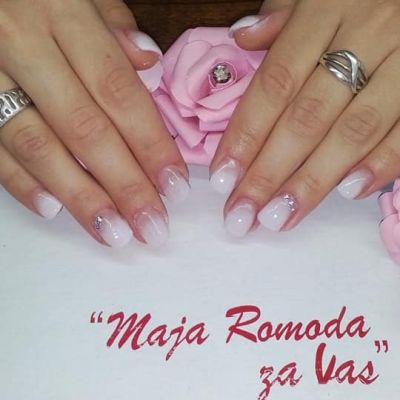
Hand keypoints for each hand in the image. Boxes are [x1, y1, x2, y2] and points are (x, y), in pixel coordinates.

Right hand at [0, 0, 188, 247]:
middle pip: (86, 129)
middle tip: (151, 226)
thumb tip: (149, 63)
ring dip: (79, 196)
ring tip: (112, 232)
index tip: (174, 187)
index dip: (151, 145)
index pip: (119, 93)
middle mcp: (24, 44)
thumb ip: (113, 24)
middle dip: (124, 185)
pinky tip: (54, 209)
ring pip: (38, 145)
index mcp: (63, 13)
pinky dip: (21, 181)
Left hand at [210, 0, 399, 236]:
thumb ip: (283, 16)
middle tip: (242, 215)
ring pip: (353, 132)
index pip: (274, 85)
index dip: (245, 135)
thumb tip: (242, 38)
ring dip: (313, 181)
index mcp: (326, 10)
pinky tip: (348, 193)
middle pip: (306, 118)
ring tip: (279, 217)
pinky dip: (382, 163)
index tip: (222, 179)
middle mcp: (365, 36)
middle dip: (269, 173)